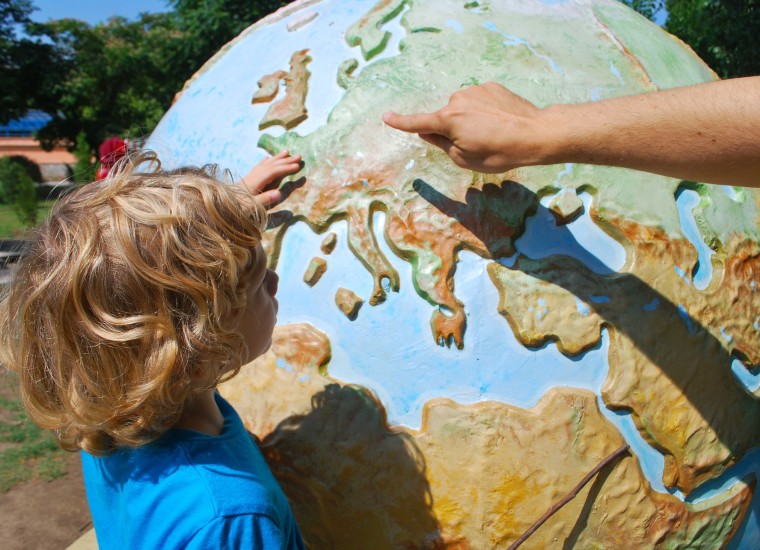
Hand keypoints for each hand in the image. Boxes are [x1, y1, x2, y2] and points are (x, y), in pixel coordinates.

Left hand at [241, 150, 301, 207]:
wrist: (220, 207)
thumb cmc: (236, 210)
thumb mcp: (251, 207)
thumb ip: (264, 199)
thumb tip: (279, 193)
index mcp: (255, 183)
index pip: (272, 172)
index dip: (285, 168)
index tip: (298, 166)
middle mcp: (252, 177)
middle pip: (270, 165)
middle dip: (285, 160)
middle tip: (299, 156)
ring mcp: (249, 177)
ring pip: (265, 164)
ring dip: (277, 158)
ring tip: (286, 152)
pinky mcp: (247, 180)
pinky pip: (258, 167)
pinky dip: (265, 162)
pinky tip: (268, 159)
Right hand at [383, 82, 547, 172]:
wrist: (535, 133)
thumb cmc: (499, 152)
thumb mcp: (465, 158)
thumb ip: (442, 144)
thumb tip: (428, 131)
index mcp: (448, 120)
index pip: (418, 123)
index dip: (401, 122)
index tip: (386, 117)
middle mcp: (457, 100)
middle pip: (445, 118)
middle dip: (453, 130)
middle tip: (476, 145)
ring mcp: (475, 91)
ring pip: (462, 108)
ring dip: (470, 119)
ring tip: (492, 133)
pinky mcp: (491, 87)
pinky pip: (478, 100)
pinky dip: (484, 111)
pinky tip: (500, 121)